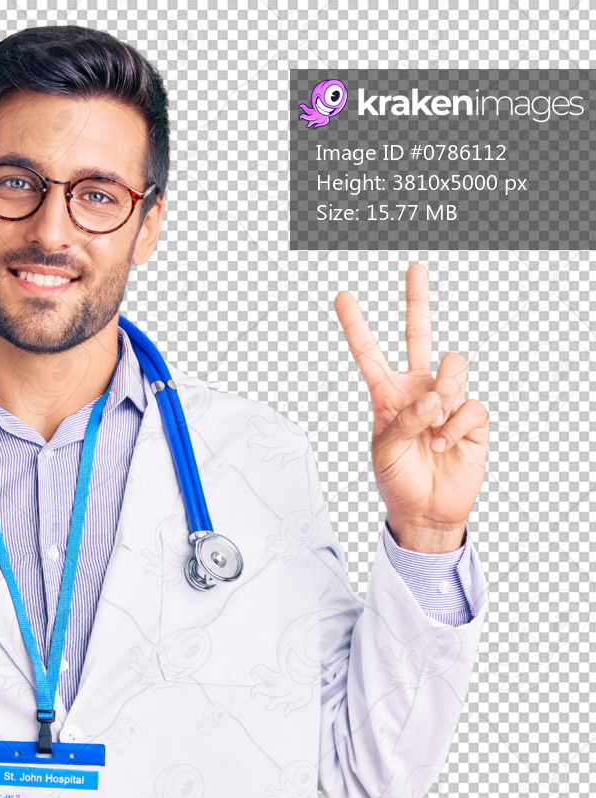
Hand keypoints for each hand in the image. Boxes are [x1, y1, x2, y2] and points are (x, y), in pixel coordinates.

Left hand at [334, 263, 488, 552]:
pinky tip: (444, 443)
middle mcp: (418, 390)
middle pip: (419, 336)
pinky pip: (470, 404)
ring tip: (433, 425)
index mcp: (387, 396)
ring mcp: (446, 401)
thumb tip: (434, 397)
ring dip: (444, 393)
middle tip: (414, 269)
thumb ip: (403, 419)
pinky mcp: (471, 417)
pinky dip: (455, 425)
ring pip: (453, 367)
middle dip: (417, 302)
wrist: (426, 511)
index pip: (370, 354)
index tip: (342, 298)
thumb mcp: (385, 451)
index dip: (357, 327)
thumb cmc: (398, 481)